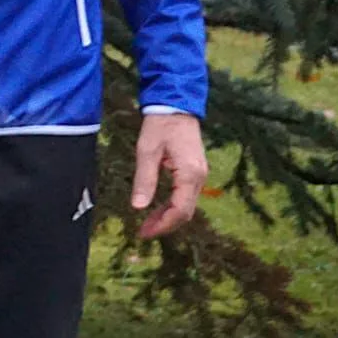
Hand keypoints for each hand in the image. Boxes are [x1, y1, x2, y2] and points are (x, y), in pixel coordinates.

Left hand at [131, 111, 206, 238]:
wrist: (175, 106)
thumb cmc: (159, 125)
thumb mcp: (147, 151)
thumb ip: (144, 180)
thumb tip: (138, 207)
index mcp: (189, 174)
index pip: (180, 210)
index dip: (162, 224)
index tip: (144, 232)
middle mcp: (199, 178)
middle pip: (185, 212)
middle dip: (165, 224)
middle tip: (143, 231)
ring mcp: (199, 175)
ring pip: (186, 205)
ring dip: (168, 216)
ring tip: (147, 223)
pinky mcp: (195, 171)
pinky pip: (186, 195)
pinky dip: (172, 205)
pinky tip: (157, 208)